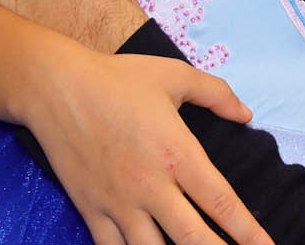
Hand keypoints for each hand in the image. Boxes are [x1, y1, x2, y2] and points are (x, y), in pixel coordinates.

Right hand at [23, 48, 271, 244]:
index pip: (220, 202)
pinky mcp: (91, 210)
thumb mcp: (175, 75)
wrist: (57, 88)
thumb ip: (216, 94)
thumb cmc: (119, 79)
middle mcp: (151, 186)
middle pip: (193, 239)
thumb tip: (246, 114)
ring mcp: (119, 203)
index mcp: (177, 153)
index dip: (247, 231)